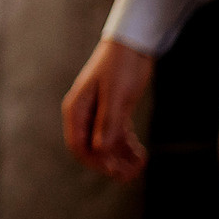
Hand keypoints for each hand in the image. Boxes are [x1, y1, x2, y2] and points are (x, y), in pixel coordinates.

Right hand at [62, 37, 156, 181]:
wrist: (133, 45)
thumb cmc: (121, 66)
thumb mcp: (116, 95)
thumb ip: (108, 122)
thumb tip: (101, 151)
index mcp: (77, 110)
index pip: (78, 146)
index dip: (94, 162)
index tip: (115, 170)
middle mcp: (85, 115)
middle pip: (92, 149)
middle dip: (110, 163)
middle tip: (132, 173)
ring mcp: (99, 114)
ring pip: (106, 145)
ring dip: (121, 158)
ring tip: (141, 163)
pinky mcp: (114, 111)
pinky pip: (117, 137)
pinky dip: (127, 148)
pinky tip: (140, 153)